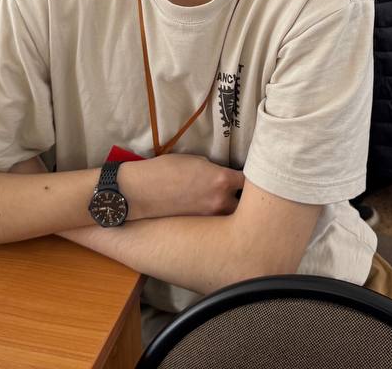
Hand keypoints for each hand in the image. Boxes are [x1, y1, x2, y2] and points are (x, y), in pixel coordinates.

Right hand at [122, 153, 243, 218]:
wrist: (139, 191)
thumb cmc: (164, 170)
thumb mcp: (194, 161)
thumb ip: (214, 170)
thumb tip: (222, 176)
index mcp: (221, 180)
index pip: (249, 181)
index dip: (252, 179)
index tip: (250, 179)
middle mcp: (220, 201)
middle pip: (246, 204)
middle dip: (246, 200)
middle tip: (243, 196)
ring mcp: (211, 218)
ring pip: (232, 217)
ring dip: (232, 212)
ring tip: (229, 208)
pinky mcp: (200, 230)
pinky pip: (216, 226)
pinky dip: (216, 222)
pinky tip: (213, 219)